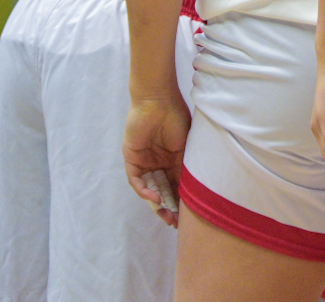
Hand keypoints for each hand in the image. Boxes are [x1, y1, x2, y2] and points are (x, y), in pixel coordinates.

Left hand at [122, 94, 190, 227]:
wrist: (157, 102)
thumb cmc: (176, 119)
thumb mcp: (187, 147)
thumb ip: (186, 167)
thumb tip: (192, 191)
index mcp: (174, 159)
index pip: (177, 184)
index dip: (182, 200)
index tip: (188, 216)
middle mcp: (159, 163)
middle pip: (163, 190)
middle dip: (168, 207)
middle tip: (175, 222)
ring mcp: (145, 162)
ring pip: (150, 189)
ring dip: (156, 203)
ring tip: (165, 216)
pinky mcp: (132, 159)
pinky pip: (136, 180)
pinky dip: (144, 190)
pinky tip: (154, 198)